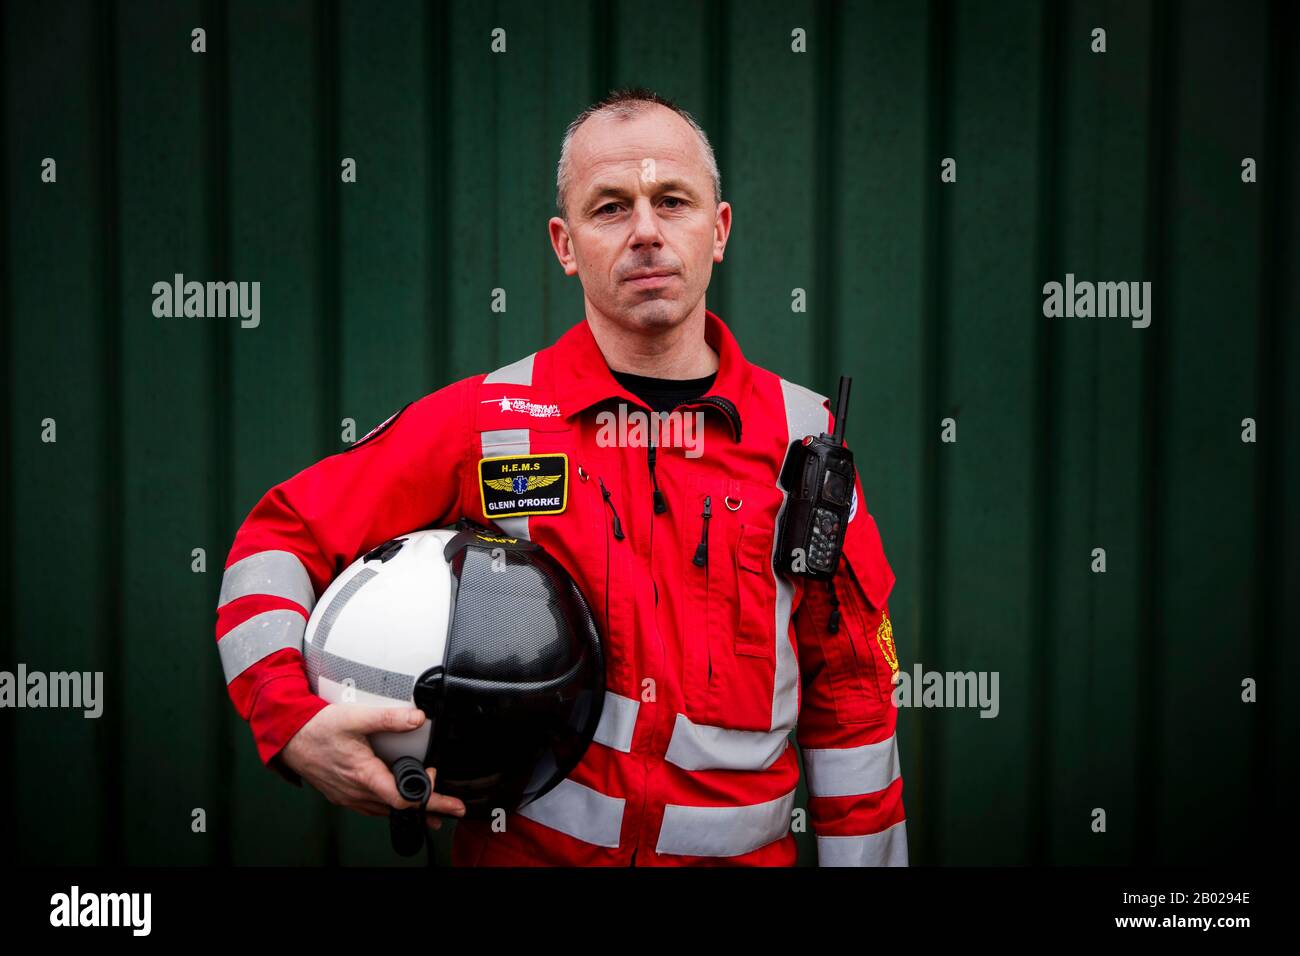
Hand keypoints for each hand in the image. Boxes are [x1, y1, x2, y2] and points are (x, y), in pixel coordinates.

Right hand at [279, 704, 466, 827]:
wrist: (289, 738)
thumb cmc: (318, 730)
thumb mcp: (356, 718)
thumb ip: (389, 718)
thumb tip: (417, 718)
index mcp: (364, 776)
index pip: (402, 799)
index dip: (426, 795)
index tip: (440, 783)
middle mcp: (357, 792)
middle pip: (399, 808)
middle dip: (428, 809)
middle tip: (451, 809)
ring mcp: (349, 797)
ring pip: (385, 810)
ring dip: (408, 809)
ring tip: (431, 809)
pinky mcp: (343, 795)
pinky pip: (371, 807)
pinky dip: (389, 805)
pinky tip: (396, 799)